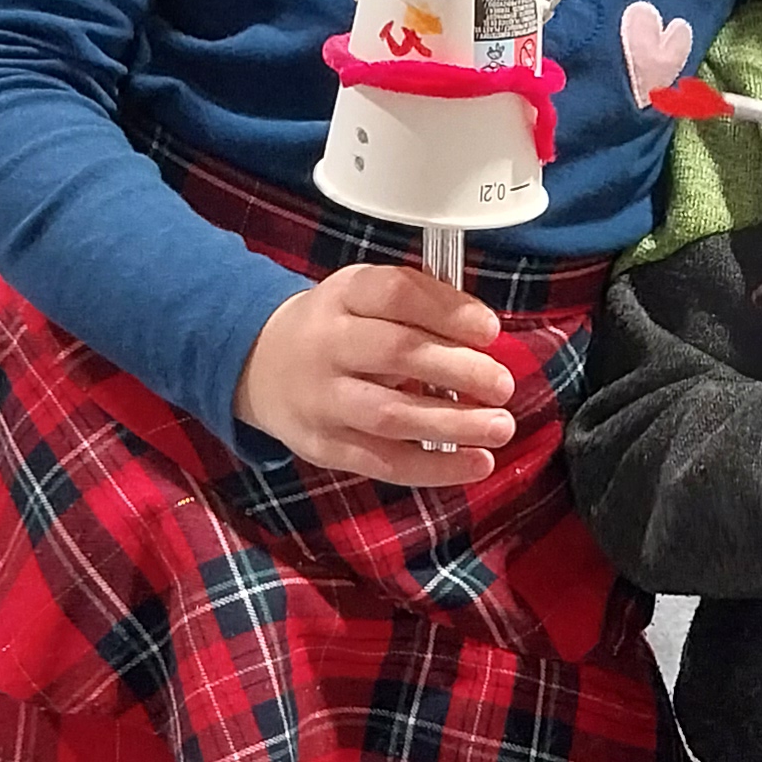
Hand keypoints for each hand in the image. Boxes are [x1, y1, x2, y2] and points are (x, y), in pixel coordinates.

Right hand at [237, 261, 518, 483]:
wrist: (259, 363)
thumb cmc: (339, 327)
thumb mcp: (365, 295)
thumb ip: (419, 304)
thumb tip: (483, 334)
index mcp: (343, 295)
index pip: (395, 293)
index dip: (447, 311)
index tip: (490, 330)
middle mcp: (327, 344)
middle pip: (396, 353)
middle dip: (458, 370)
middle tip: (502, 385)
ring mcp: (322, 399)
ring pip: (389, 415)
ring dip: (452, 424)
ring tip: (500, 426)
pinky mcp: (324, 445)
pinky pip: (383, 461)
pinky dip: (435, 467)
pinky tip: (477, 463)